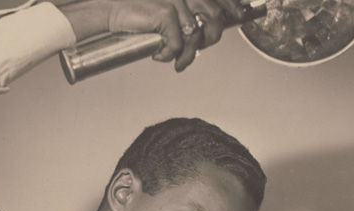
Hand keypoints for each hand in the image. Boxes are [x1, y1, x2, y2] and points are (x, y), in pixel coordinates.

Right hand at [62, 0, 243, 71]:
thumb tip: (201, 34)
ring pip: (196, 36)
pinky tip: (157, 55)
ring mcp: (176, 1)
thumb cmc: (138, 14)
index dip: (233, 8)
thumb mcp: (166, 13)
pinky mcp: (165, 13)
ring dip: (186, 56)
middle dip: (209, 40)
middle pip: (215, 19)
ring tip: (177, 62)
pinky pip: (177, 44)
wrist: (112, 9)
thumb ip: (186, 17)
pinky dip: (168, 56)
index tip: (241, 15)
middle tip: (194, 50)